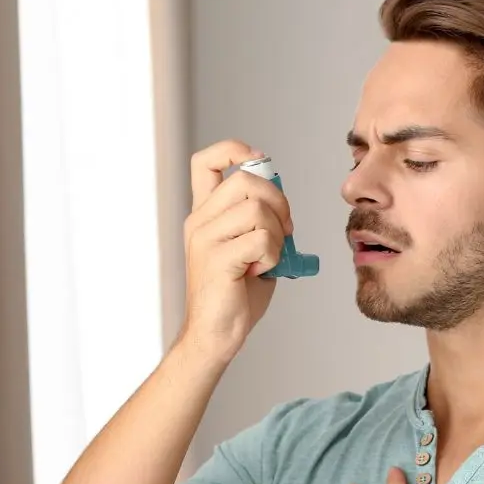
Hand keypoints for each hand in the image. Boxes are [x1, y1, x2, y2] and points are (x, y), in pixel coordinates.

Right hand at [176, 140, 293, 361]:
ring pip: (257, 209)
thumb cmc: (235, 294)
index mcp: (205, 215)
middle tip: (284, 230)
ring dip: (277, 233)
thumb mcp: (251, 248)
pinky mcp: (217, 259)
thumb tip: (281, 203)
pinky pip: (261, 240)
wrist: (217, 334)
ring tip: (269, 257)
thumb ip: (260, 221)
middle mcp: (199, 221)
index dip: (233, 150)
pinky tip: (261, 271)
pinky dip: (273, 256)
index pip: (206, 162)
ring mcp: (205, 238)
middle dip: (279, 201)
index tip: (258, 160)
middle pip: (246, 180)